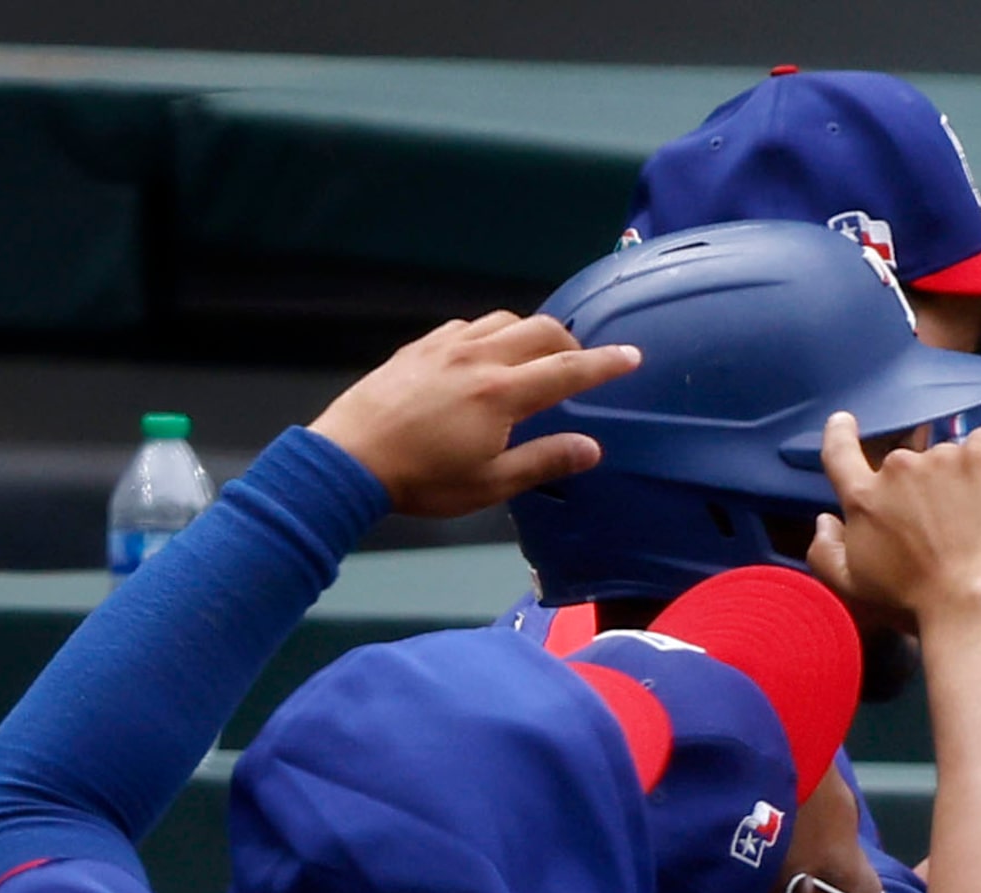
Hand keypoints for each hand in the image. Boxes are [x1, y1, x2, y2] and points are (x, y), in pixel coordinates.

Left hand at [310, 312, 639, 518]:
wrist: (350, 459)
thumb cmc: (423, 480)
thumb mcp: (490, 483)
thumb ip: (544, 461)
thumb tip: (590, 448)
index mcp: (502, 394)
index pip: (568, 370)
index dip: (605, 363)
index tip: (631, 354)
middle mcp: (478, 359)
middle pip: (539, 330)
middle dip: (569, 342)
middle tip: (578, 365)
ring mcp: (444, 348)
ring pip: (501, 321)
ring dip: (528, 333)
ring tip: (532, 358)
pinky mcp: (417, 348)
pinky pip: (465, 327)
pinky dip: (487, 334)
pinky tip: (482, 355)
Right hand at [809, 415, 980, 622]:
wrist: (970, 604)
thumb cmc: (913, 602)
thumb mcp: (853, 586)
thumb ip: (825, 552)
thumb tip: (825, 521)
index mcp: (864, 498)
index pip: (840, 452)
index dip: (841, 434)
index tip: (844, 423)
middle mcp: (898, 469)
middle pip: (908, 463)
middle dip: (922, 488)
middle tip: (941, 526)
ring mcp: (940, 458)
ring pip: (949, 457)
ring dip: (957, 480)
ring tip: (971, 523)